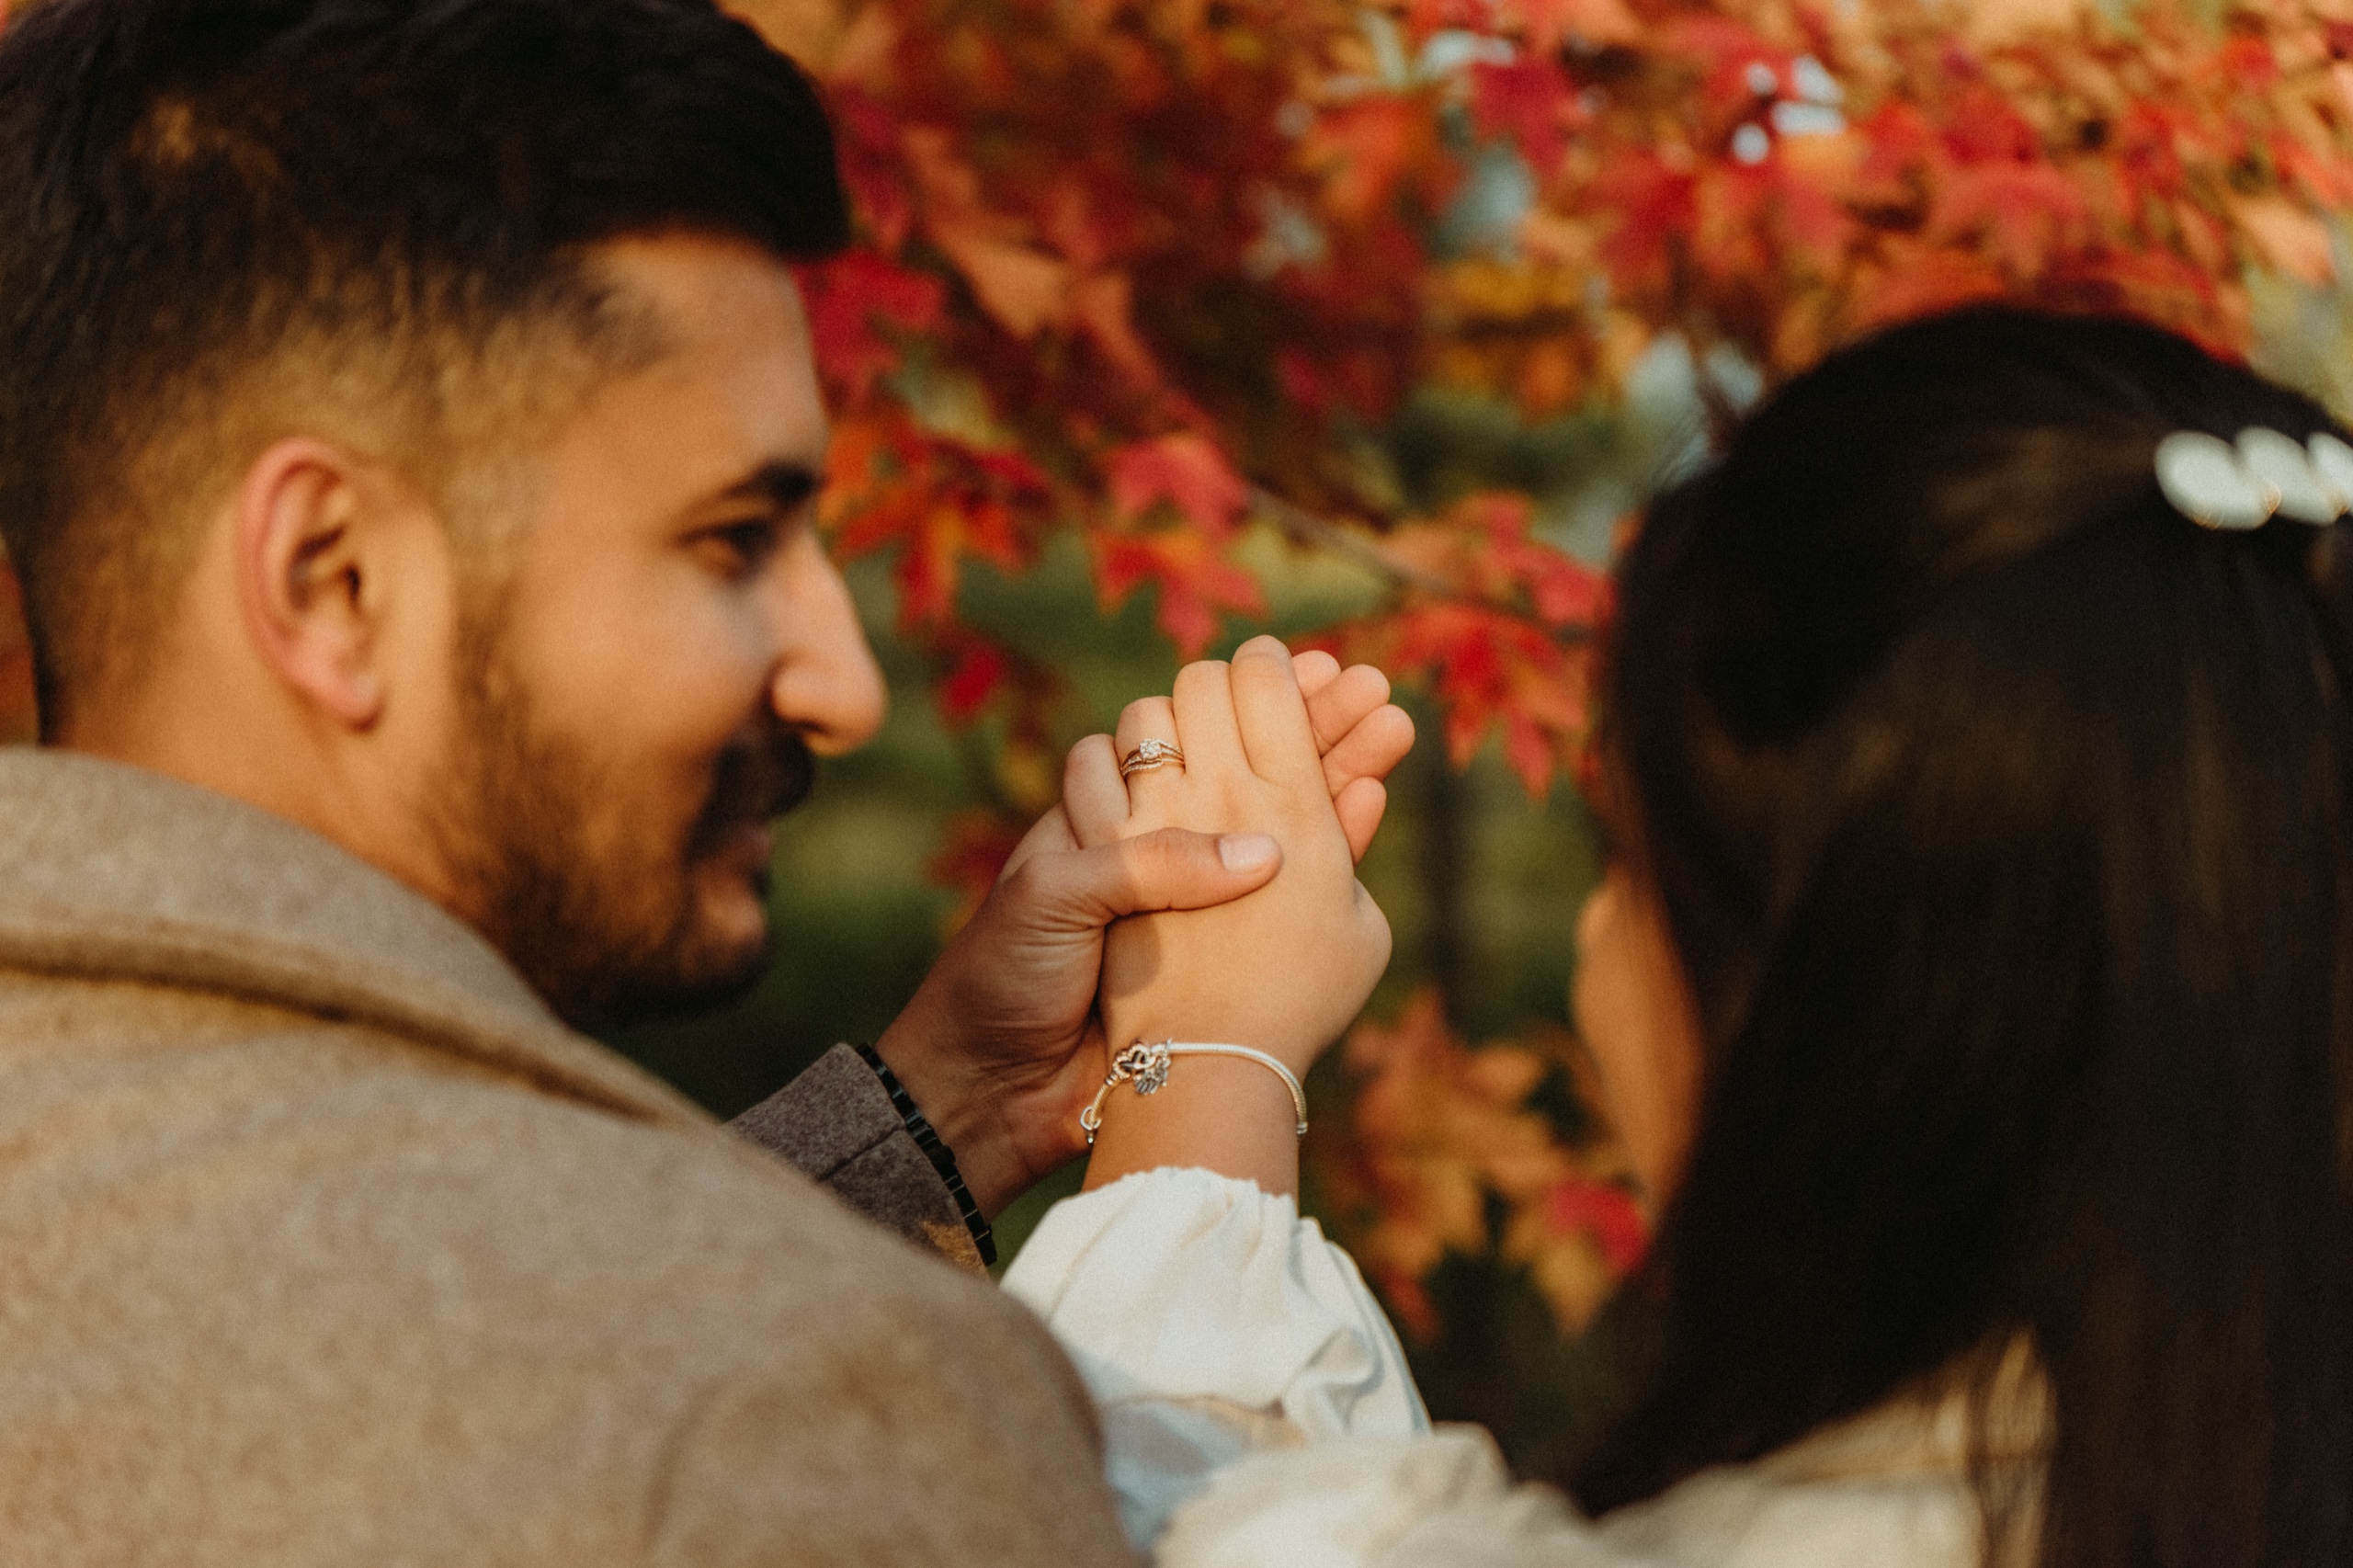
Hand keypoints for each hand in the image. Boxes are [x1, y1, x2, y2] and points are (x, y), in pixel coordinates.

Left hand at [874, 650, 1411, 1214]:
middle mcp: (1167, 838)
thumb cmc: (1008, 976)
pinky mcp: (1230, 947)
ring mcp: (1204, 893)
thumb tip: (1260, 855)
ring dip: (1342, 765)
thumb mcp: (1057, 895)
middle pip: (1257, 757)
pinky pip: (1301, 886)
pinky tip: (1371, 801)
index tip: (1311, 666)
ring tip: (1391, 728)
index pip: (1200, 725)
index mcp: (1114, 805)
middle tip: (1370, 688)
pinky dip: (1340, 841)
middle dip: (1315, 715)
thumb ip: (1147, 862)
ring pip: (1291, 812)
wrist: (1001, 1084)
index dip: (1255, 691)